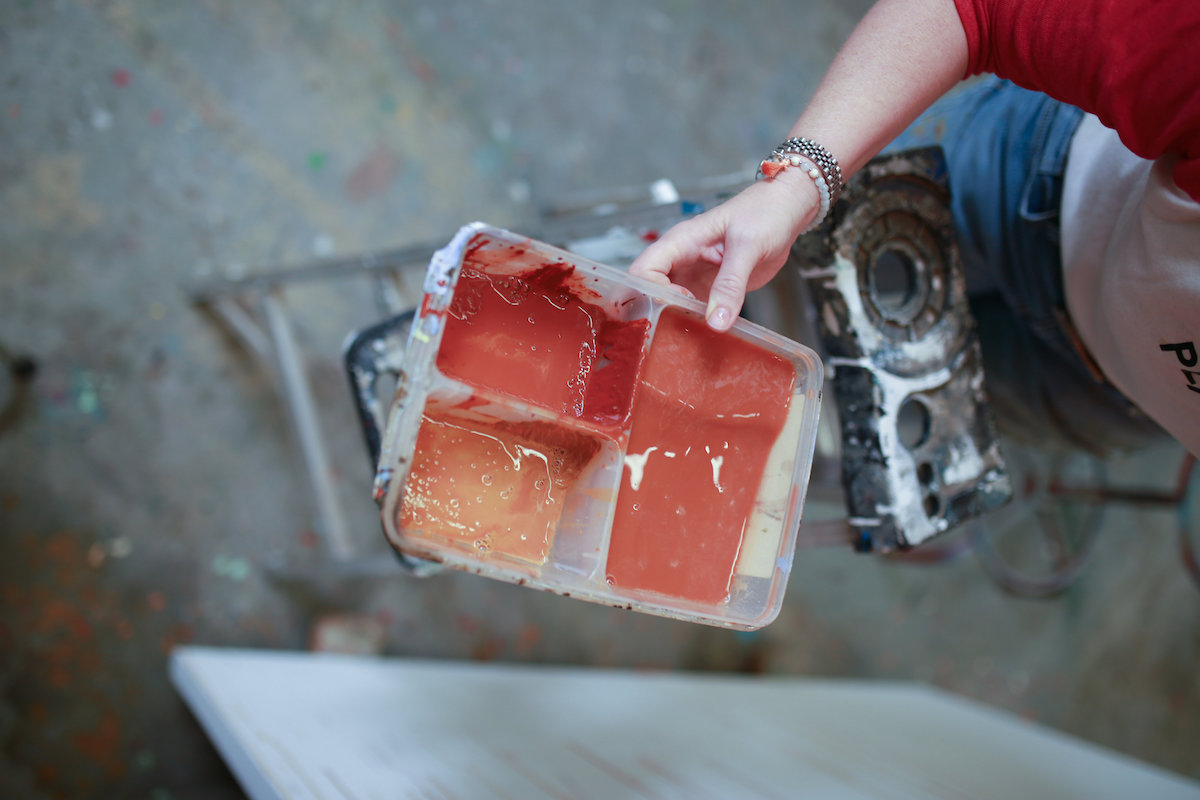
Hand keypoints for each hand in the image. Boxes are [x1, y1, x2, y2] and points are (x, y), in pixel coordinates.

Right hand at [629, 168, 818, 330]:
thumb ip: (730, 284)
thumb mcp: (747, 246)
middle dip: (655, 313)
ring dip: (672, 322)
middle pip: (647, 292)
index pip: (642, 271)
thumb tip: (716, 321)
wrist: (786, 211)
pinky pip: (690, 310)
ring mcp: (691, 276)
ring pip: (666, 304)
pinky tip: (704, 336)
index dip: (653, 294)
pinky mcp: (707, 289)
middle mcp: (680, 261)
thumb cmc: (764, 212)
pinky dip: (692, 324)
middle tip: (677, 330)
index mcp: (680, 242)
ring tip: (689, 338)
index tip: (681, 304)